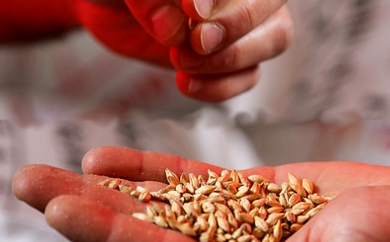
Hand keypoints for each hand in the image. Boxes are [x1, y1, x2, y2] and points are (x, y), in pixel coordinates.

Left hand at [12, 147, 389, 241]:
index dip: (113, 235)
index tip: (60, 206)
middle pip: (143, 236)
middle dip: (84, 211)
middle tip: (25, 184)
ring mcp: (232, 227)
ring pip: (155, 208)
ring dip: (103, 190)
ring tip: (48, 171)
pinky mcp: (247, 196)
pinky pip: (188, 184)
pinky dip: (149, 172)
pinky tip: (107, 160)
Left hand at [75, 0, 292, 100]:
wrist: (114, 11)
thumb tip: (172, 25)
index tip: (192, 10)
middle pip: (272, 4)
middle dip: (235, 26)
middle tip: (196, 41)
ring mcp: (245, 23)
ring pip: (275, 39)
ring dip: (231, 59)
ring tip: (183, 61)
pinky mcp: (234, 58)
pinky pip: (249, 76)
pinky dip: (220, 86)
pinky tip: (186, 82)